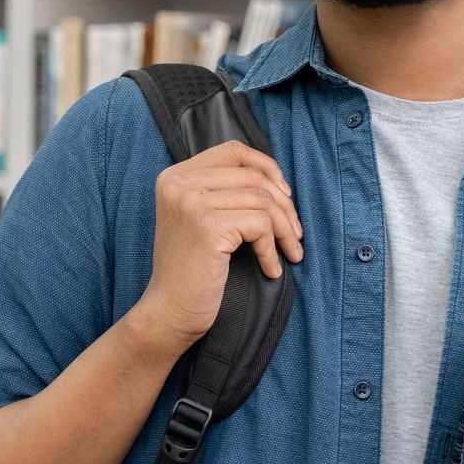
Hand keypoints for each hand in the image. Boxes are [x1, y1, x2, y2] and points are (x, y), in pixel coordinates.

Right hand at [131, 140, 302, 354]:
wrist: (169, 312)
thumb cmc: (191, 271)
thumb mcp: (201, 219)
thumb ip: (224, 192)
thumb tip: (277, 180)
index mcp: (176, 176)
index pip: (234, 151)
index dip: (267, 168)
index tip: (285, 196)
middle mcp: (179, 182)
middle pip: (253, 177)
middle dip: (284, 206)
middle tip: (295, 234)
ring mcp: (191, 202)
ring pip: (262, 201)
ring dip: (285, 230)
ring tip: (289, 253)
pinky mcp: (207, 226)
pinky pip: (260, 226)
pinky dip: (272, 250)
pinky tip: (271, 270)